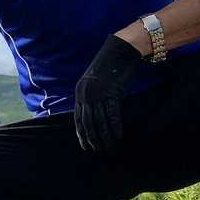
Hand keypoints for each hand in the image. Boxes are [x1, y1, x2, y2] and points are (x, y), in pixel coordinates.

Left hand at [74, 34, 143, 152]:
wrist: (122, 49)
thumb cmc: (111, 65)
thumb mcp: (95, 81)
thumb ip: (92, 95)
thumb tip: (94, 112)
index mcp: (80, 92)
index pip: (78, 118)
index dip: (81, 134)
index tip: (86, 145)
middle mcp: (86, 94)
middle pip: (87, 123)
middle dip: (92, 139)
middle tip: (98, 150)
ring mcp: (98, 94)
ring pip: (99, 122)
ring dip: (105, 137)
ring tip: (109, 148)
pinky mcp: (112, 93)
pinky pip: (112, 115)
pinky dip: (115, 128)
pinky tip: (118, 137)